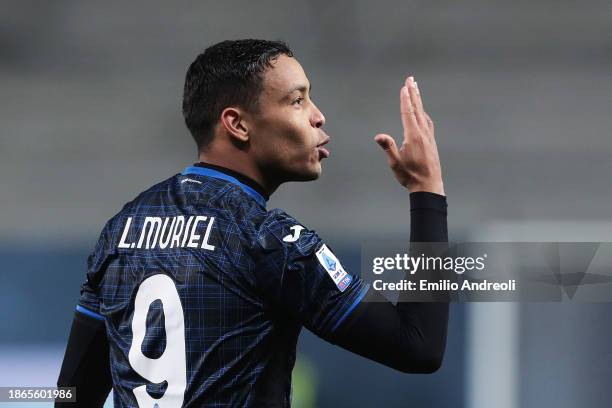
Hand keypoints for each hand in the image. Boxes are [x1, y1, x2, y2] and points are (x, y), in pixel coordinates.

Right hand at [375, 76, 444, 194]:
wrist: (429, 185)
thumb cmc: (410, 175)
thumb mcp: (395, 163)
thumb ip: (388, 147)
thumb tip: (378, 136)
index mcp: (413, 136)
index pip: (408, 113)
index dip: (405, 99)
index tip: (404, 87)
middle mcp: (423, 133)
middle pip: (417, 109)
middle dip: (413, 93)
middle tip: (411, 79)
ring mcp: (429, 137)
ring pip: (423, 113)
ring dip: (419, 100)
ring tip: (416, 89)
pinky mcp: (431, 141)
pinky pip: (427, 121)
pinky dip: (423, 112)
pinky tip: (422, 112)